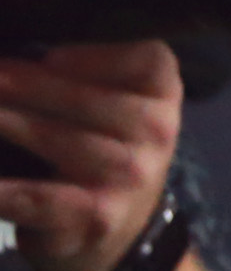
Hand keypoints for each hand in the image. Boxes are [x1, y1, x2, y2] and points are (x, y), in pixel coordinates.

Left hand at [0, 42, 181, 270]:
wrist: (122, 224)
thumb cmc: (110, 146)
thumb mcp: (122, 104)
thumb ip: (90, 78)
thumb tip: (28, 60)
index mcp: (164, 94)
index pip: (145, 62)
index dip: (96, 57)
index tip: (50, 56)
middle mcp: (158, 133)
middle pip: (94, 102)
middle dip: (35, 87)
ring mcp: (131, 177)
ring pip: (68, 144)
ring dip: (19, 125)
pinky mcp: (98, 216)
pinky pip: (45, 198)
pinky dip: (10, 190)